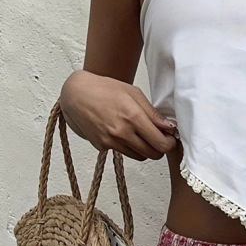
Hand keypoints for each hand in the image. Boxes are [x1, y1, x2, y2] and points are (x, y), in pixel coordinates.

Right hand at [59, 69, 178, 160]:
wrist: (76, 95)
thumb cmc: (104, 89)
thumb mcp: (133, 93)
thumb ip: (152, 113)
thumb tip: (168, 127)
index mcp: (133, 116)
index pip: (161, 143)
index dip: (169, 143)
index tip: (170, 139)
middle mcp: (122, 132)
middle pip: (153, 154)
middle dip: (160, 148)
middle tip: (159, 138)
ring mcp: (111, 142)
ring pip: (140, 157)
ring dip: (145, 149)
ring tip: (141, 135)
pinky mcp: (103, 147)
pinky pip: (124, 152)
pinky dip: (129, 147)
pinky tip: (123, 133)